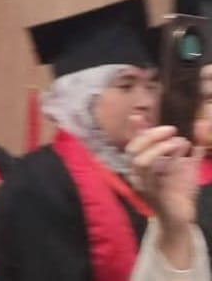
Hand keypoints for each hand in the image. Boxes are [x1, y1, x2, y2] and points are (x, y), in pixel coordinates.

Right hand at [125, 117, 200, 231]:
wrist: (181, 218)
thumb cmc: (181, 192)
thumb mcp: (187, 165)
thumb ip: (192, 147)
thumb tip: (202, 125)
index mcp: (142, 164)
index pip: (133, 143)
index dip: (134, 129)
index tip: (137, 115)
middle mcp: (137, 173)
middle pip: (132, 149)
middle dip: (150, 135)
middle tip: (171, 129)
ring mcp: (143, 183)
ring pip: (139, 160)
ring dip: (158, 147)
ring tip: (177, 142)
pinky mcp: (153, 193)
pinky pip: (154, 174)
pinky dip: (167, 160)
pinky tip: (180, 153)